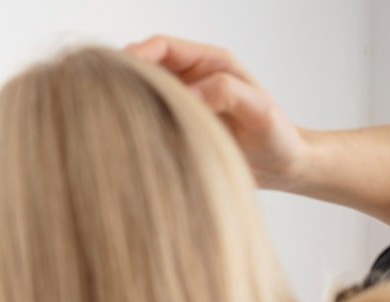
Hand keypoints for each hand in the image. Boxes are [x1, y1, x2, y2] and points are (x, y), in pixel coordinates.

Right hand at [126, 35, 309, 188]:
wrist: (283, 167)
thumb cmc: (277, 138)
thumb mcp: (260, 112)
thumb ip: (227, 93)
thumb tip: (190, 94)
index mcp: (211, 63)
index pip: (162, 47)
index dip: (137, 55)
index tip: (119, 73)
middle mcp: (193, 79)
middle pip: (145, 67)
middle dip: (123, 77)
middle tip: (105, 99)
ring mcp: (183, 103)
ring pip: (143, 93)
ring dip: (127, 102)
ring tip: (113, 119)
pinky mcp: (178, 126)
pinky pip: (148, 119)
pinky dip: (135, 124)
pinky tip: (129, 140)